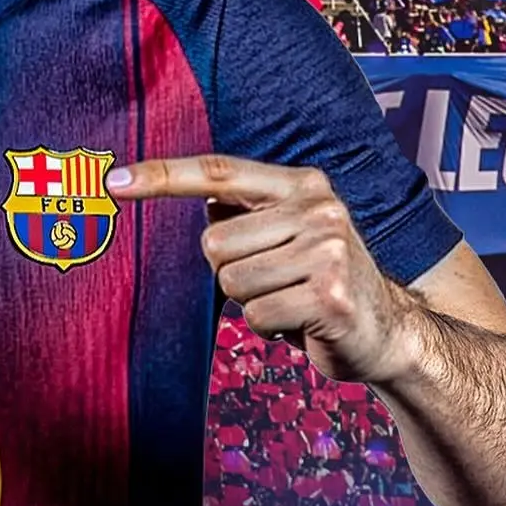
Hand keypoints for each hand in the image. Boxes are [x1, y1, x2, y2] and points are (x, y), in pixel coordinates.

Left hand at [104, 153, 415, 384]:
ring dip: (252, 304)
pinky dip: (270, 330)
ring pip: (230, 283)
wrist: (391, 332)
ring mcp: (328, 250)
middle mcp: (318, 208)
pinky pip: (256, 318)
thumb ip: (246, 215)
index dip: (162, 177)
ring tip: (291, 301)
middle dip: (231, 272)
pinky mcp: (330, 296)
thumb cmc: (322, 283)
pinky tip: (303, 322)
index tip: (114, 182)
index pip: (218, 173)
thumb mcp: (289, 235)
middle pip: (213, 243)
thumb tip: (199, 201)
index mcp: (302, 185)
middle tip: (276, 282)